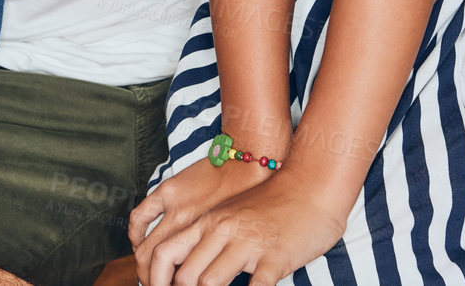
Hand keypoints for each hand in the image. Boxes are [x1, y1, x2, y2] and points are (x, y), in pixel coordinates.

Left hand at [142, 174, 344, 285]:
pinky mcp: (275, 258)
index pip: (164, 253)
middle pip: (184, 276)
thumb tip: (184, 269)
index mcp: (206, 223)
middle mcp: (222, 231)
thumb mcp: (229, 215)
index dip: (154, 280)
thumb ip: (206, 237)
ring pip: (209, 283)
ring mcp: (248, 244)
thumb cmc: (270, 205)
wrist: (310, 188)